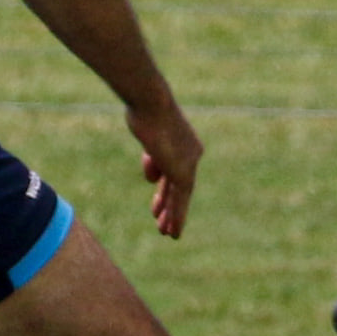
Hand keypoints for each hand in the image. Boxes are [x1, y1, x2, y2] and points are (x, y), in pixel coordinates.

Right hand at [126, 102, 201, 238]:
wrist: (150, 101)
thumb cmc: (144, 108)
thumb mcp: (147, 133)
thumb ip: (152, 156)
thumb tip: (153, 178)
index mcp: (187, 144)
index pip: (173, 168)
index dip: (163, 182)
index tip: (154, 190)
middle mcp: (192, 155)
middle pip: (180, 186)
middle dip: (170, 204)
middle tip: (164, 222)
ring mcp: (188, 164)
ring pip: (181, 197)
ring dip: (173, 216)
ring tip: (166, 233)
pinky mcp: (182, 172)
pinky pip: (181, 200)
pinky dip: (177, 216)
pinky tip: (173, 230)